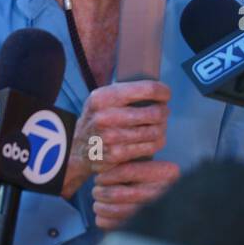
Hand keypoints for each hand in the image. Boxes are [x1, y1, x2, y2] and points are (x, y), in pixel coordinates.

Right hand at [65, 80, 171, 195]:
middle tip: (163, 111)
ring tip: (159, 125)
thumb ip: (125, 92)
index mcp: (104, 97)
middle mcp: (106, 117)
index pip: (146, 89)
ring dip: (162, 127)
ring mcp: (111, 138)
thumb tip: (157, 89)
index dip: (162, 91)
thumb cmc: (97, 119)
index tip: (166, 94)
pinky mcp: (117, 155)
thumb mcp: (102, 99)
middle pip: (155, 113)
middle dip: (164, 111)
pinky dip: (157, 142)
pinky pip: (150, 147)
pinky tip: (154, 138)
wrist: (78, 148)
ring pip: (155, 131)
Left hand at [92, 159, 180, 229]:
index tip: (98, 177)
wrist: (161, 206)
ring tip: (97, 203)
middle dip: (101, 192)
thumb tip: (98, 159)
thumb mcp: (142, 163)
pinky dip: (102, 220)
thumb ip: (125, 160)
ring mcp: (154, 212)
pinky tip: (101, 215)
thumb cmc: (144, 178)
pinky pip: (115, 225)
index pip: (126, 171)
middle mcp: (163, 192)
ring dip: (100, 206)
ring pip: (116, 210)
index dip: (107, 175)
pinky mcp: (143, 228)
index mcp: (166, 172)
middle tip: (96, 191)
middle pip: (118, 193)